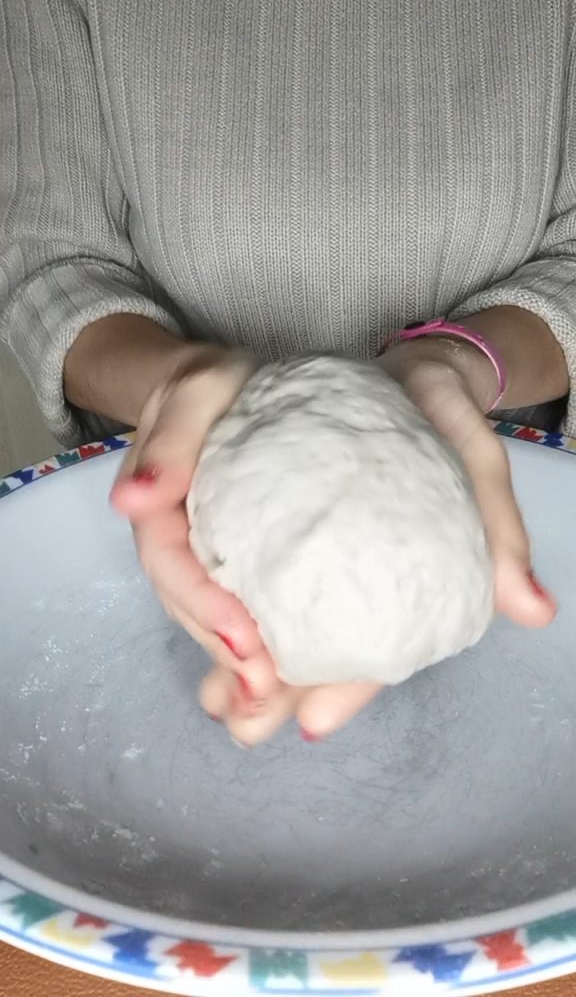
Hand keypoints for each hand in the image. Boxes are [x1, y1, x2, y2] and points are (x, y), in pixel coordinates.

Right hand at [110, 343, 278, 696]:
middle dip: (226, 654)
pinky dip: (261, 652)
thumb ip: (168, 440)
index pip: (172, 563)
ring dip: (240, 670)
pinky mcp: (244, 564)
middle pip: (194, 607)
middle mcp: (182, 541)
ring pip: (217, 621)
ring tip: (272, 709)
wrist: (232, 387)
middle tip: (267, 693)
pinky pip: (248, 611)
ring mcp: (210, 558)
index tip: (246, 640)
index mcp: (162, 505)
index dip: (204, 606)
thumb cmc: (215, 384)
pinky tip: (286, 691)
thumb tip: (132, 500)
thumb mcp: (196, 390)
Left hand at [199, 339, 556, 745]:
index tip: (313, 723)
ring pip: (277, 620)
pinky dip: (226, 594)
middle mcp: (352, 576)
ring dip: (242, 663)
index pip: (374, 649)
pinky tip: (204, 621)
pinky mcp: (279, 520)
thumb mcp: (479, 468)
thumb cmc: (449, 422)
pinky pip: (249, 567)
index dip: (348, 689)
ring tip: (215, 701)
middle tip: (244, 726)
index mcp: (399, 580)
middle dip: (279, 694)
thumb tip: (535, 612)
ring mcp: (314, 552)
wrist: (412, 374)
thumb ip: (500, 535)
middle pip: (316, 648)